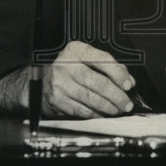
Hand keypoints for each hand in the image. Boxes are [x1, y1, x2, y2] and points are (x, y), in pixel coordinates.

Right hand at [0, 41, 138, 117]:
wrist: (37, 81)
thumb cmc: (67, 69)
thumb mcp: (83, 58)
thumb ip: (106, 66)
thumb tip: (127, 80)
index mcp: (76, 50)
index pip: (102, 59)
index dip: (118, 73)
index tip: (128, 84)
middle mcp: (66, 65)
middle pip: (98, 82)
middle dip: (116, 96)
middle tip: (126, 103)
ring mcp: (60, 84)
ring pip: (91, 99)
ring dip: (108, 107)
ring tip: (118, 110)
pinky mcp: (57, 101)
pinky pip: (81, 110)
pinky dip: (95, 114)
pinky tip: (103, 115)